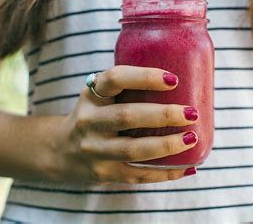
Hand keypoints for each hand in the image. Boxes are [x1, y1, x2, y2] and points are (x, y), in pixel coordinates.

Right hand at [48, 65, 198, 183]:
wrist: (60, 150)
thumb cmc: (94, 115)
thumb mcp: (99, 96)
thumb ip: (128, 88)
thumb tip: (184, 83)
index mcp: (92, 95)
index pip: (115, 79)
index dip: (145, 77)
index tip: (173, 79)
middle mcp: (88, 121)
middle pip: (127, 116)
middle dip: (163, 115)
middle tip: (191, 112)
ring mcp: (94, 150)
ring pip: (133, 149)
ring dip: (167, 145)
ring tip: (192, 138)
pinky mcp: (103, 173)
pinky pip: (138, 174)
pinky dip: (165, 172)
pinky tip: (188, 167)